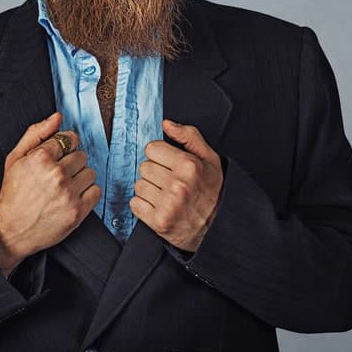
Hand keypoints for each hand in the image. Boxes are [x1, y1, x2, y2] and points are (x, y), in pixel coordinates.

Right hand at [0, 113, 100, 274]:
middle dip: (71, 162)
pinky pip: (96, 191)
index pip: (69, 138)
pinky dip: (87, 193)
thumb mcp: (15, 158)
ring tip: (64, 187)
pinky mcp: (77, 211)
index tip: (60, 155)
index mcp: (40, 158)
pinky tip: (72, 197)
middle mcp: (56, 174)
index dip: (65, 146)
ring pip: (90, 172)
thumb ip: (36, 133)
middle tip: (58, 174)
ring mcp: (68, 193)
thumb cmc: (13, 193)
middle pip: (81, 155)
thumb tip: (57, 117)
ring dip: (80, 178)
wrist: (11, 230)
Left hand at [130, 120, 223, 252]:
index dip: (160, 155)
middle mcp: (178, 185)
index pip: (152, 148)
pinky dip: (143, 206)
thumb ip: (189, 136)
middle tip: (169, 181)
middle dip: (154, 172)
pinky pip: (135, 204)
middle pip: (143, 166)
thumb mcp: (209, 158)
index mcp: (189, 166)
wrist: (216, 226)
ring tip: (165, 195)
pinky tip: (159, 206)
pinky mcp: (158, 221)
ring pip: (138, 185)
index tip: (169, 164)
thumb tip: (166, 124)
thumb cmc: (211, 190)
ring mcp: (168, 205)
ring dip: (149, 189)